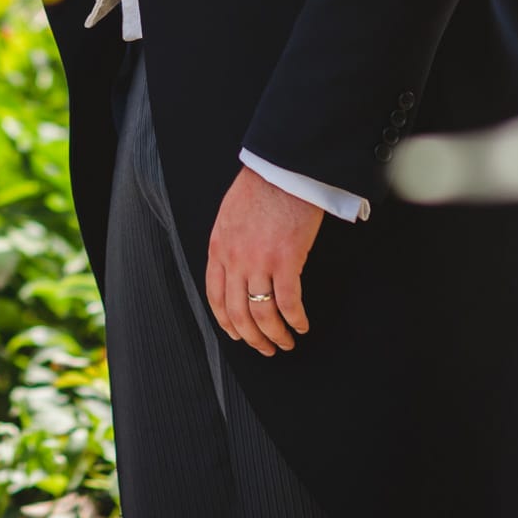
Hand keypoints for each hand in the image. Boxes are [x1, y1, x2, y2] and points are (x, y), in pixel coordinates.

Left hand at [204, 166, 322, 355]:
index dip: (227, 322)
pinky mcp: (285, 260)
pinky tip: (302, 326)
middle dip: (252, 337)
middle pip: (238, 313)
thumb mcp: (229, 216)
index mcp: (217, 248)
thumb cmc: (260, 187)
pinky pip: (288, 303)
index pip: (215, 297)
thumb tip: (237, 269)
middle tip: (266, 348)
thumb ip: (229, 244)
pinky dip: (295, 320)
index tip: (237, 335)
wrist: (282, 168)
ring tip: (286, 343)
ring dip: (275, 335)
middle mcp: (234, 259)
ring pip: (262, 314)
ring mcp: (258, 261)